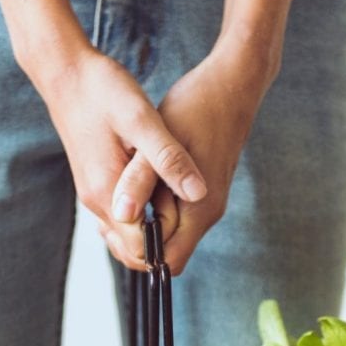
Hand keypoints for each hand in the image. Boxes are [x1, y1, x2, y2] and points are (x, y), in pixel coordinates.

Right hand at [31, 47, 207, 270]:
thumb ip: (169, 159)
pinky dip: (141, 215)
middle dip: (161, 243)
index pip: (140, 250)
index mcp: (108, 194)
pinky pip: (120, 216)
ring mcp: (93, 194)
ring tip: (177, 202)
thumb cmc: (103, 91)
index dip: (168, 243)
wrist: (65, 72)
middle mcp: (96, 202)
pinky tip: (160, 192)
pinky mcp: (95, 183)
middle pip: (130, 250)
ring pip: (124, 235)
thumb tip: (199, 194)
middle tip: (188, 213)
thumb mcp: (143, 120)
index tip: (191, 219)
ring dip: (152, 229)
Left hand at [102, 39, 274, 274]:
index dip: (136, 252)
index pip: (165, 262)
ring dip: (142, 219)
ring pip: (166, 233)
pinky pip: (171, 214)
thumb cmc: (197, 107)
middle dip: (135, 237)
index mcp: (199, 210)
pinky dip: (151, 205)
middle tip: (112, 205)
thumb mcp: (160, 140)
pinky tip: (135, 180)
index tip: (113, 223)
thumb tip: (121, 214)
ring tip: (121, 190)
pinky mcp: (199, 191)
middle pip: (165, 253)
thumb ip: (140, 181)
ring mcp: (205, 204)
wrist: (232, 83)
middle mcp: (206, 214)